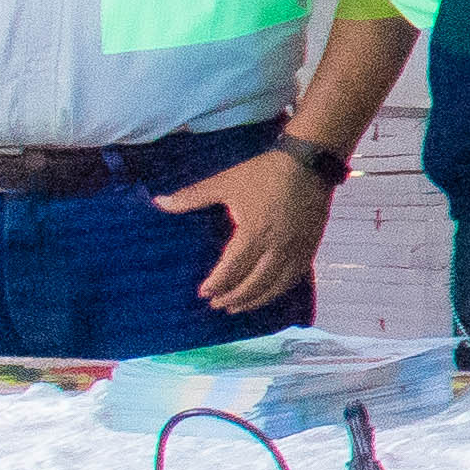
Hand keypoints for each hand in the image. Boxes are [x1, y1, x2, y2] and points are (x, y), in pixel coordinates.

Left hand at [154, 147, 333, 313]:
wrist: (310, 162)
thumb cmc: (264, 172)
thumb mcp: (225, 182)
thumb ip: (192, 196)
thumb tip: (158, 202)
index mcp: (254, 233)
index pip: (232, 269)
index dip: (217, 284)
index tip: (203, 293)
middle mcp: (277, 246)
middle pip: (254, 283)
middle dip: (234, 297)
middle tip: (217, 304)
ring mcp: (297, 248)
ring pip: (276, 285)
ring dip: (257, 299)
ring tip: (239, 307)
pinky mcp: (310, 246)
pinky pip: (295, 276)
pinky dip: (280, 289)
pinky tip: (269, 292)